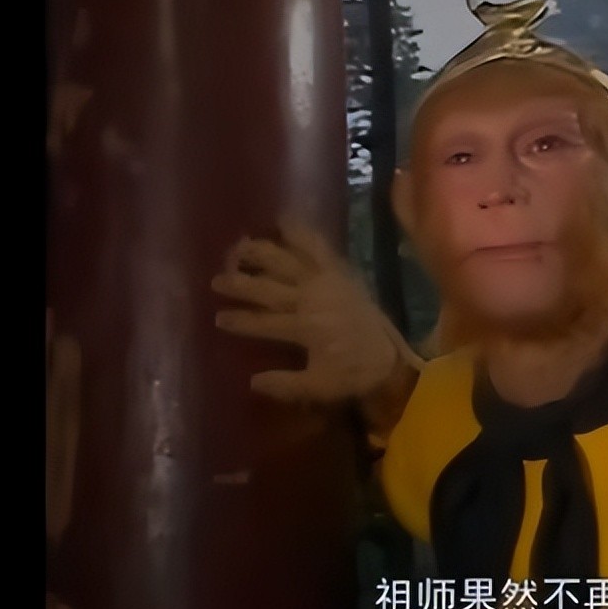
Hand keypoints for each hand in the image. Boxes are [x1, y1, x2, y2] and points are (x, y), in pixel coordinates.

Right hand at [211, 217, 417, 403]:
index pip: (262, 323)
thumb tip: (252, 381)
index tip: (218, 319)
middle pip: (267, 287)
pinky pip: (318, 246)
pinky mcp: (340, 271)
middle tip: (216, 280)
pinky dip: (301, 232)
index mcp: (305, 328)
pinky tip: (283, 221)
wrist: (391, 358)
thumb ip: (284, 384)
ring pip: (286, 261)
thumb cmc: (354, 374)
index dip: (239, 320)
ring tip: (238, 247)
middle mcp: (311, 299)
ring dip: (260, 253)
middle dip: (239, 283)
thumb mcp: (319, 387)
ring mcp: (326, 280)